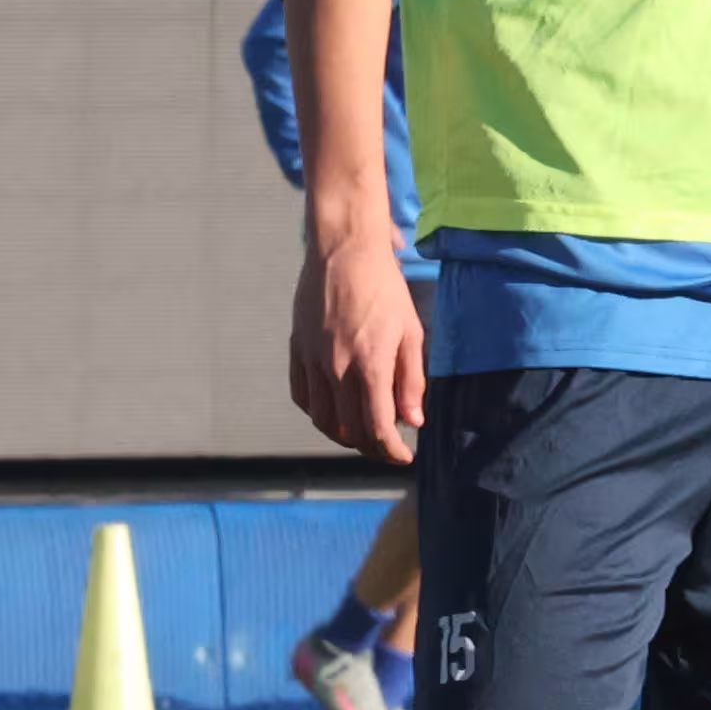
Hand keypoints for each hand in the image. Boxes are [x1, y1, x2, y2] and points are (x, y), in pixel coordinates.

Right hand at [289, 222, 426, 461]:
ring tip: (364, 434)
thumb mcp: (411, 334)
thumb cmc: (385, 290)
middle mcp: (335, 368)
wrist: (344, 252)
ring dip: (343, 435)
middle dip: (371, 447)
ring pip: (322, 419)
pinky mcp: (297, 349)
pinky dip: (319, 412)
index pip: (377, 427)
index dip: (391, 450)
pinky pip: (302, 395)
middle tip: (388, 448)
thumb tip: (413, 421)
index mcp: (369, 365)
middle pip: (349, 429)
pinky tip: (336, 411)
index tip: (404, 457)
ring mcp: (311, 360)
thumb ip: (411, 381)